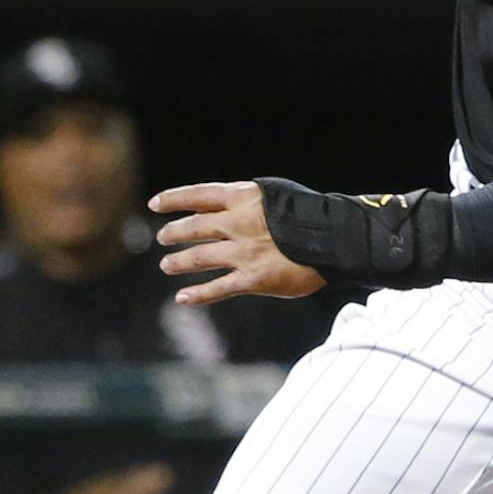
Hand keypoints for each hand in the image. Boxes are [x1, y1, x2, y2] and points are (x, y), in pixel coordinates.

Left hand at [152, 182, 326, 306]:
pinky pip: (218, 288)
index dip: (173, 199)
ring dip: (180, 262)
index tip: (155, 204)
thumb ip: (250, 202)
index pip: (198, 195)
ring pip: (200, 257)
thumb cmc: (312, 215)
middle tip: (163, 239)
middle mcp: (238, 223)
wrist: (337, 239)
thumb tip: (228, 206)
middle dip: (175, 233)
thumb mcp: (278, 195)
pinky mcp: (254, 278)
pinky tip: (182, 299)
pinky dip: (198, 294)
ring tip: (167, 266)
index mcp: (244, 197)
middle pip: (195, 227)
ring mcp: (244, 252)